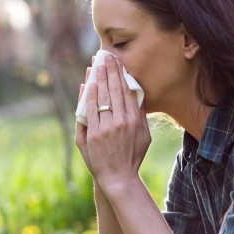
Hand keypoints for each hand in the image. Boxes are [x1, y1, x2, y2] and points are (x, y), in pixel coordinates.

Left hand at [78, 53, 150, 190]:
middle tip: (106, 56)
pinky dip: (89, 96)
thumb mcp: (144, 136)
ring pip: (102, 97)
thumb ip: (140, 116)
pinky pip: (91, 110)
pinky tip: (88, 84)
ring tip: (96, 65)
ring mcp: (107, 128)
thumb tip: (136, 96)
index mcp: (135, 120)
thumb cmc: (133, 156)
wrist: (119, 177)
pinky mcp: (94, 134)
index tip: (118, 61)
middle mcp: (122, 122)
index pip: (127, 91)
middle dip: (110, 70)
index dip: (122, 74)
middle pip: (114, 90)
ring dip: (98, 78)